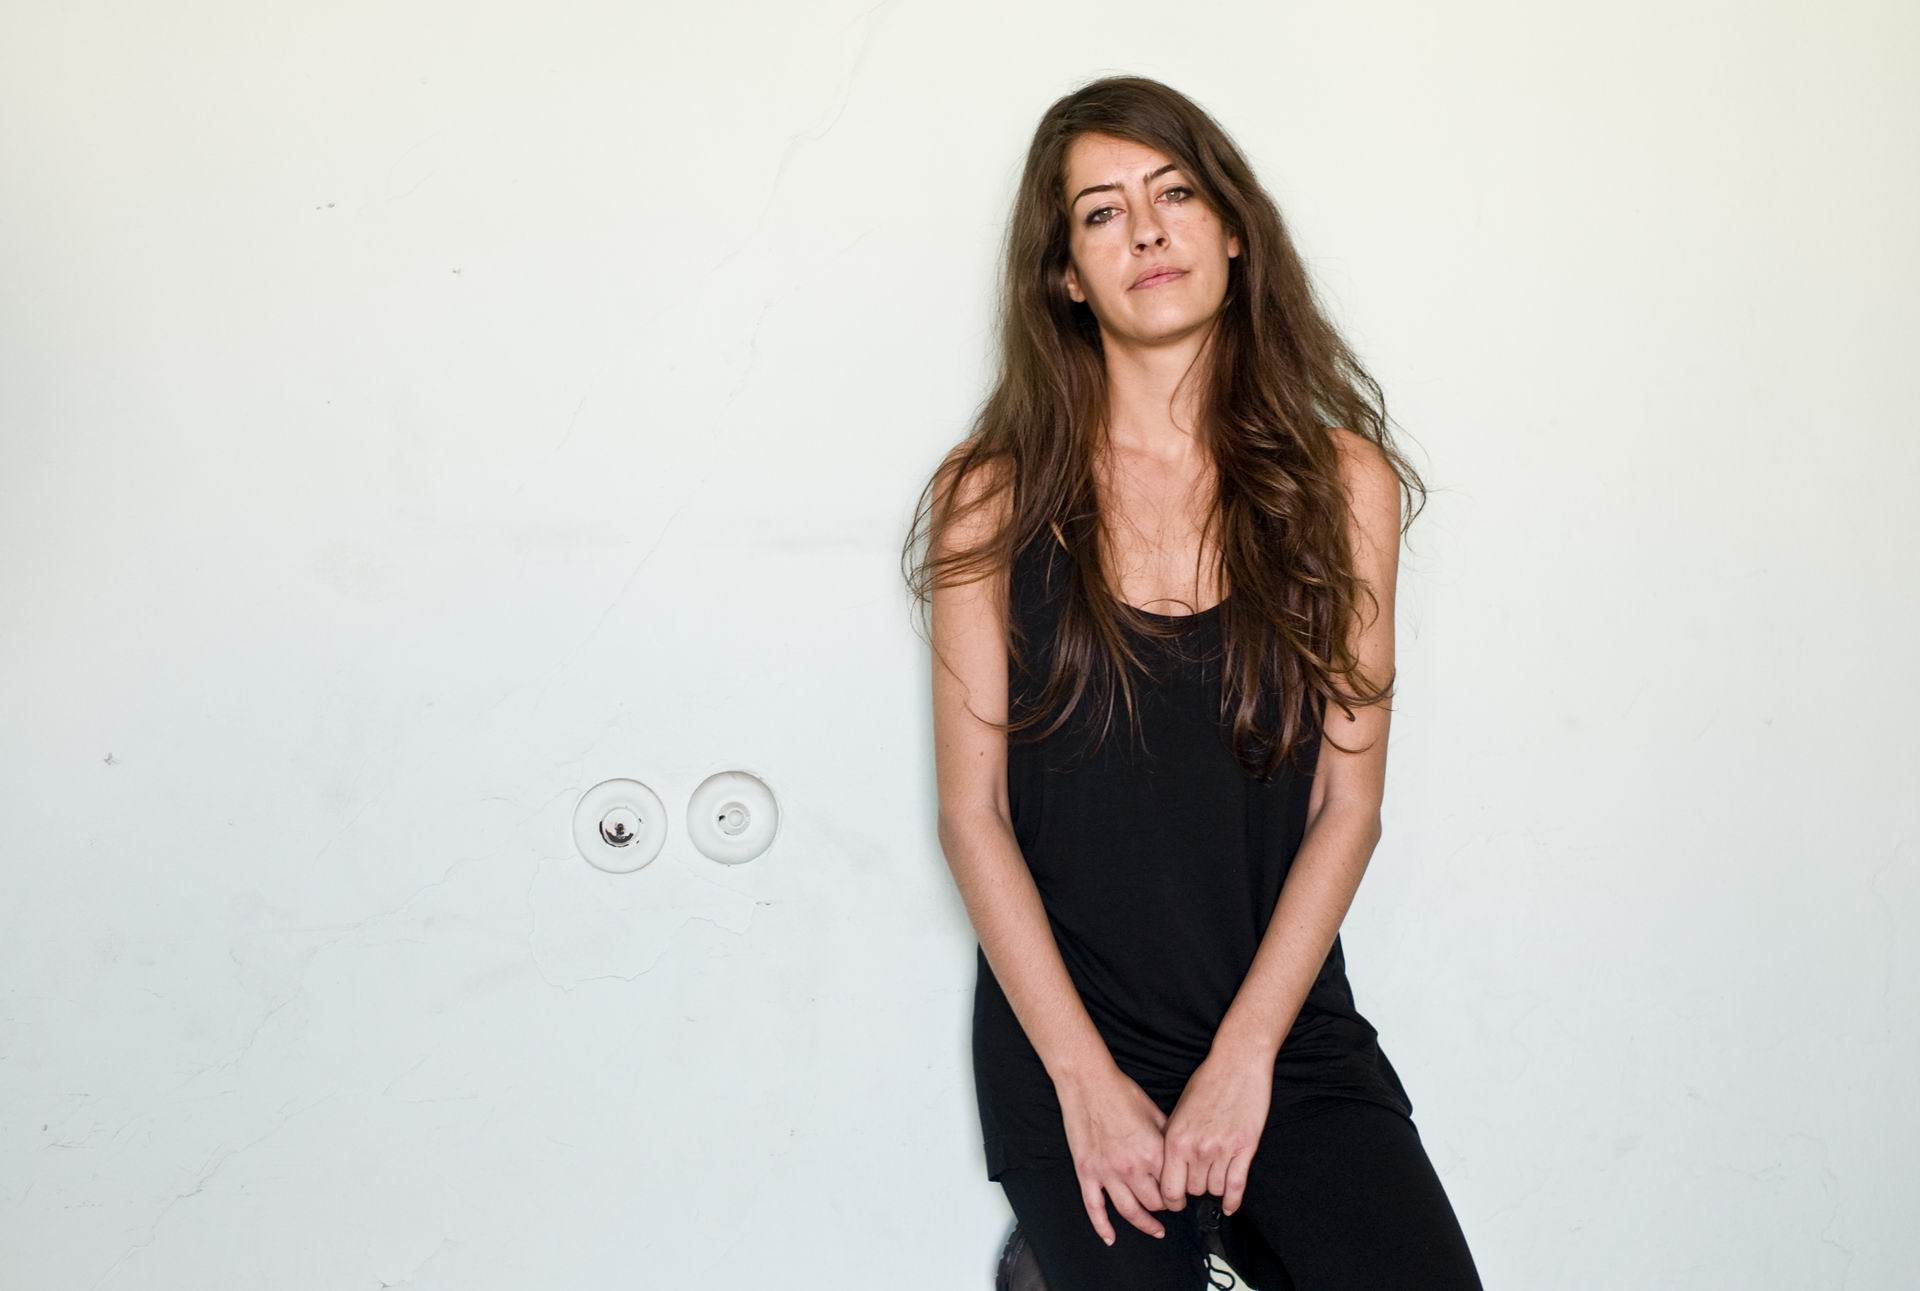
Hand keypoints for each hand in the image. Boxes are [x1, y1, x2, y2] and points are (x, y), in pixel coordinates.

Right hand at [1054, 1062, 1174, 1245]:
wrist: (1088, 1082)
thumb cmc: (1121, 1092)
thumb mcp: (1155, 1112)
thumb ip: (1168, 1138)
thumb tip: (1179, 1155)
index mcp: (1152, 1152)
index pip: (1173, 1188)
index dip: (1180, 1195)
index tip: (1182, 1196)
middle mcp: (1132, 1167)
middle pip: (1154, 1204)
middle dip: (1164, 1208)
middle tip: (1169, 1207)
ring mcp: (1106, 1172)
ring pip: (1129, 1211)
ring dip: (1144, 1224)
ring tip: (1155, 1230)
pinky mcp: (1087, 1172)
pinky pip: (1094, 1208)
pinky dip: (1102, 1227)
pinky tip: (1111, 1237)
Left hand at [1159, 1044, 1274, 1216]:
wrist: (1237, 1063)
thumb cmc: (1207, 1081)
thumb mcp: (1179, 1110)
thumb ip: (1173, 1140)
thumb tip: (1169, 1166)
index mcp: (1175, 1139)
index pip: (1168, 1188)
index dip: (1171, 1201)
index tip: (1174, 1201)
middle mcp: (1197, 1149)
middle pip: (1193, 1191)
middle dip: (1194, 1191)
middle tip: (1196, 1185)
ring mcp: (1222, 1150)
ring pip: (1214, 1189)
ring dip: (1213, 1189)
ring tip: (1213, 1181)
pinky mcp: (1245, 1148)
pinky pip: (1237, 1185)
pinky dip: (1233, 1200)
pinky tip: (1229, 1206)